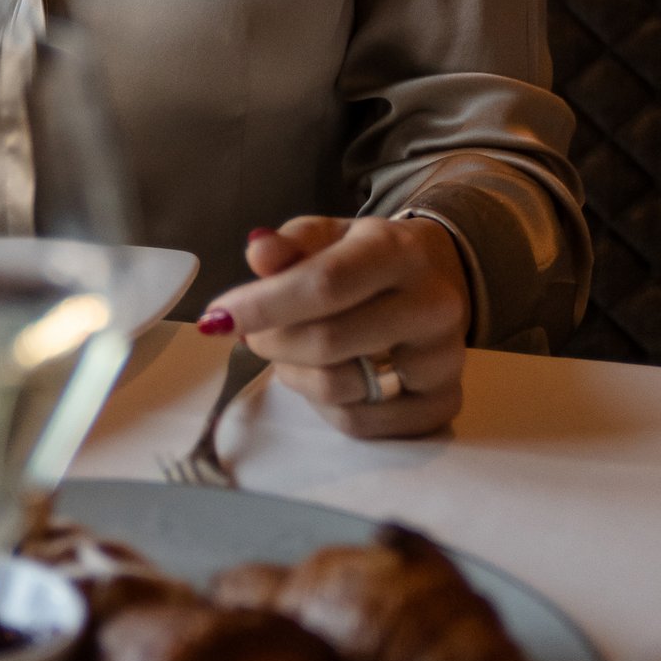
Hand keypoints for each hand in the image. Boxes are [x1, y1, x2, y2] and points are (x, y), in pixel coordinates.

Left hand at [197, 216, 470, 438]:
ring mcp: (443, 360)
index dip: (264, 305)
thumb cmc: (363, 257)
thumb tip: (257, 254)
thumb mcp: (325, 236)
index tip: (217, 317)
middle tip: (251, 335)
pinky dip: (324, 406)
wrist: (435, 278)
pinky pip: (361, 424)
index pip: (325, 284)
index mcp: (399, 250)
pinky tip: (324, 374)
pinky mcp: (443, 404)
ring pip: (340, 388)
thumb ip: (289, 245)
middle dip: (271, 342)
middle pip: (328, 343)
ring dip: (293, 374)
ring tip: (289, 351)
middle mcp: (432, 305)